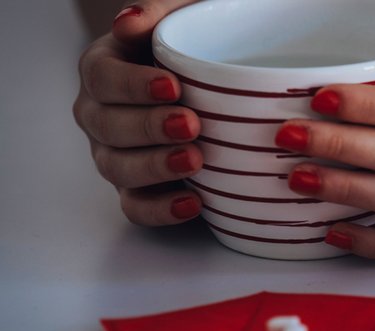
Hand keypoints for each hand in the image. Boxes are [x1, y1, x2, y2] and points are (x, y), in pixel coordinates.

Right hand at [73, 0, 203, 225]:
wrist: (217, 84)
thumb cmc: (197, 47)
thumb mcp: (183, 17)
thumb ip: (157, 12)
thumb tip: (128, 22)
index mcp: (104, 70)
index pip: (102, 78)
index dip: (133, 85)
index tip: (173, 86)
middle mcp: (100, 115)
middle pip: (107, 127)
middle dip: (148, 127)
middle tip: (191, 124)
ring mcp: (115, 154)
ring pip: (118, 169)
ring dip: (155, 168)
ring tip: (195, 161)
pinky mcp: (138, 189)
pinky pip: (137, 206)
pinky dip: (161, 209)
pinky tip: (193, 202)